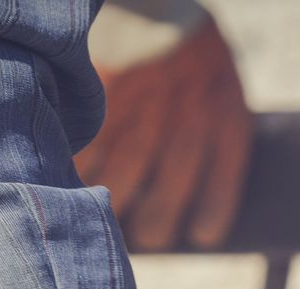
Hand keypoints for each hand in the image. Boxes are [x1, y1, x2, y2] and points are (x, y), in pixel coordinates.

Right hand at [77, 1, 251, 250]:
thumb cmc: (183, 42)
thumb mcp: (216, 75)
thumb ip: (211, 125)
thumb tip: (199, 193)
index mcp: (223, 109)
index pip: (224, 178)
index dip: (213, 211)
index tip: (203, 236)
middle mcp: (187, 112)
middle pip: (171, 189)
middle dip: (158, 221)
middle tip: (148, 236)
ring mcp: (144, 105)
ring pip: (125, 175)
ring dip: (114, 202)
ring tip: (107, 212)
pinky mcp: (105, 93)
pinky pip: (90, 148)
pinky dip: (82, 171)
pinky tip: (76, 178)